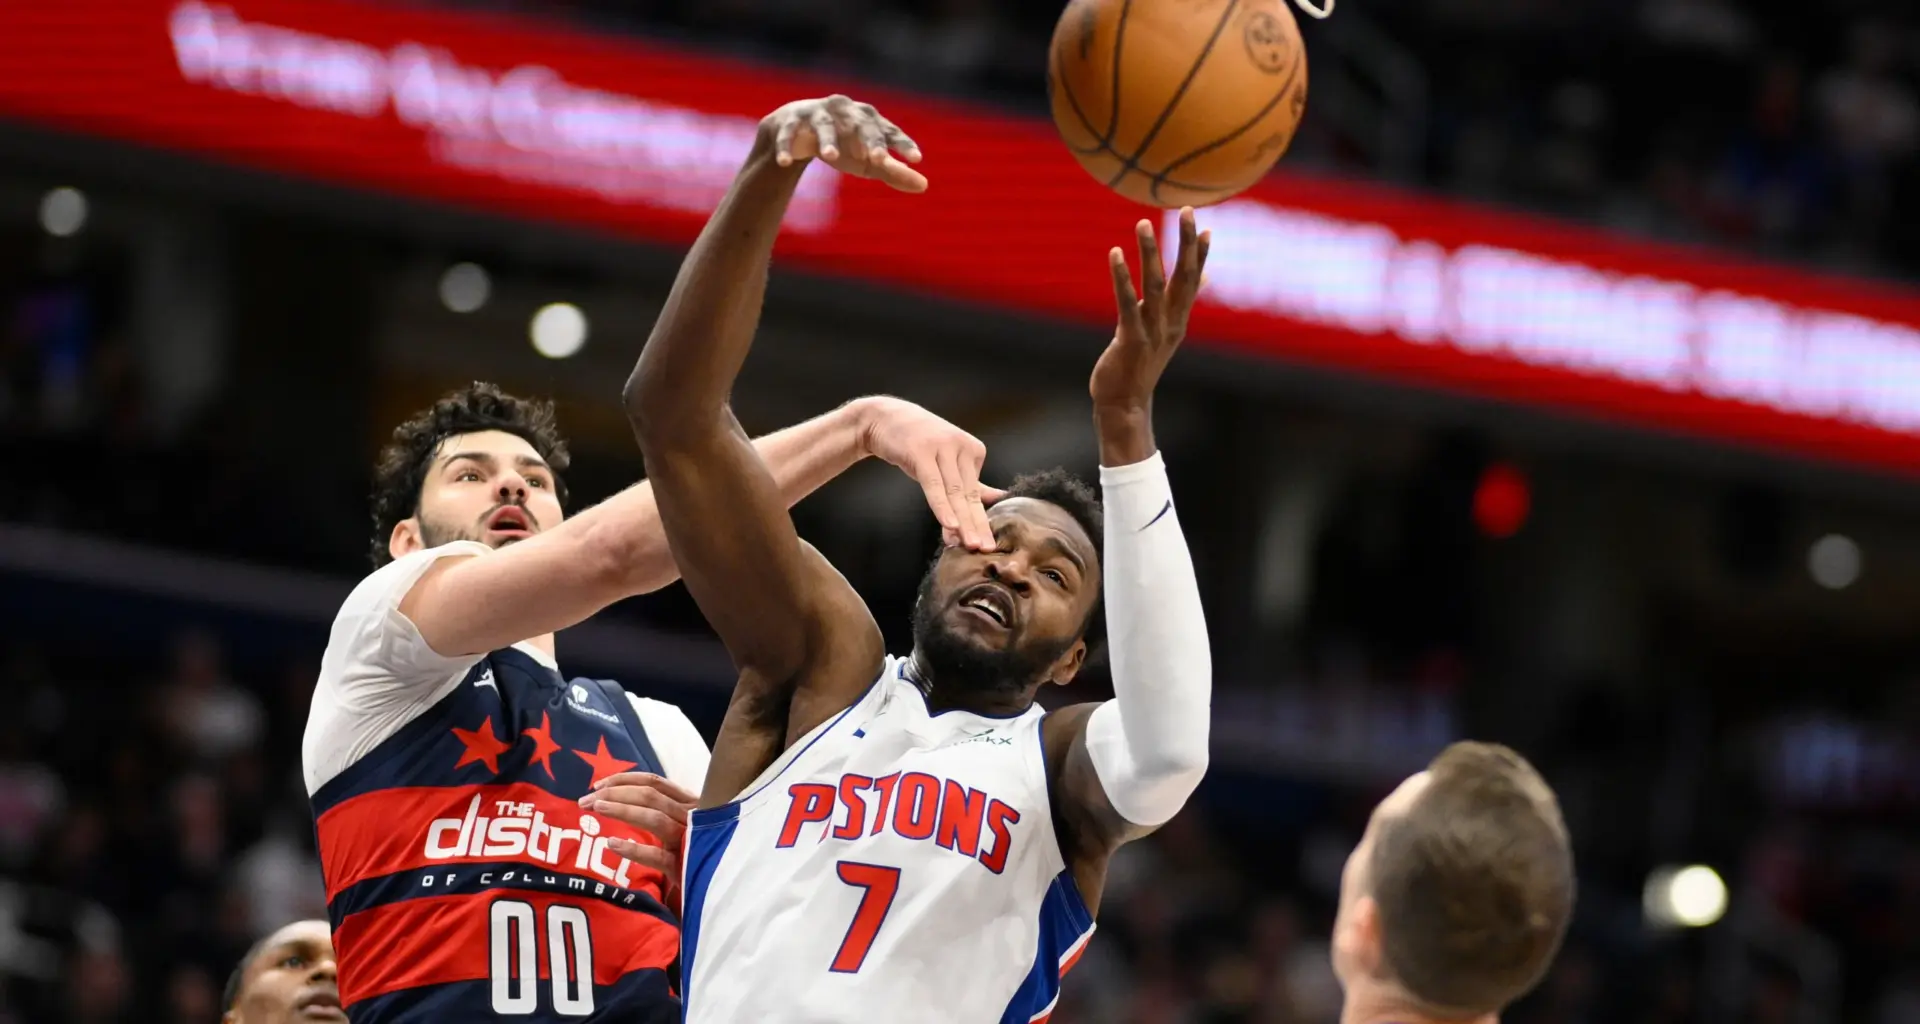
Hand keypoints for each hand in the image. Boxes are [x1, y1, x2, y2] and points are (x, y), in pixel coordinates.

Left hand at [579, 772, 698, 876]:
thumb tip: (618, 800)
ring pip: (655, 818)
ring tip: (597, 810)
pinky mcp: (686, 866)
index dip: (625, 780)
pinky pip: (658, 856)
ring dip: (623, 810)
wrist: (718, 887)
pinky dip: (634, 848)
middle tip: (587, 800)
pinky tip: (613, 844)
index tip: (598, 784)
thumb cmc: (696, 854)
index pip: (655, 782)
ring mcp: (690, 840)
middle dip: (615, 793)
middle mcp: (691, 816)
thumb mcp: (682, 826)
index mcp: (689, 803)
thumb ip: (660, 811)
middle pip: (650, 796)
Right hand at [760, 95, 926, 192]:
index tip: (916, 159)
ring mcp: (816, 114)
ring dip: (828, 140)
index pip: (889, 132)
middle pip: (861, 124)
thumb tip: (924, 185)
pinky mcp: (791, 121)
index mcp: (868, 119)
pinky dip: (785, 147)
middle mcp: (845, 110)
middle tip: (878, 160)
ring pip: (824, 126)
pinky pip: (788, 134)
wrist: (799, 130)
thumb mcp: (868, 161)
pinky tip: (784, 163)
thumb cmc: (843, 145)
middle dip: (869, 140)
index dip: (902, 144)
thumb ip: (894, 172)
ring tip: (831, 157)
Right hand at [853, 396, 1004, 551]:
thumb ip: (971, 481)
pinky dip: (942, 506)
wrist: (883, 419)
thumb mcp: (947, 460)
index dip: (978, 521)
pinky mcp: (921, 451)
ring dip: (962, 521)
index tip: (981, 546)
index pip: (975, 493)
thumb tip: (999, 497)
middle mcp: (961, 447)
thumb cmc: (917, 443)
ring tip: (970, 543)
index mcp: (974, 449)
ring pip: (954, 492)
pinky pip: (933, 485)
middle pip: (969, 494)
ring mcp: (942, 447)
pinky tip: (950, 525)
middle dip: (978, 524)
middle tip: (986, 549)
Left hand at [1091, 207, 1210, 413]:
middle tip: (1187, 209)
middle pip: (1184, 277)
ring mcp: (1153, 331)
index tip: (1204, 225)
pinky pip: (1128, 303)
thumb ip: (1178, 305)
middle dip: (1186, 243)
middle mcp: (1171, 323)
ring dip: (1151, 252)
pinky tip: (1115, 254)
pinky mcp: (1132, 339)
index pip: (1194, 281)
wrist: (1125, 404)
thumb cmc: (1138, 365)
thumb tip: (1202, 281)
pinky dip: (1122, 277)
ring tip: (1143, 223)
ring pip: (1155, 285)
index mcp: (1178, 320)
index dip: (1200, 253)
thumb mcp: (1163, 333)